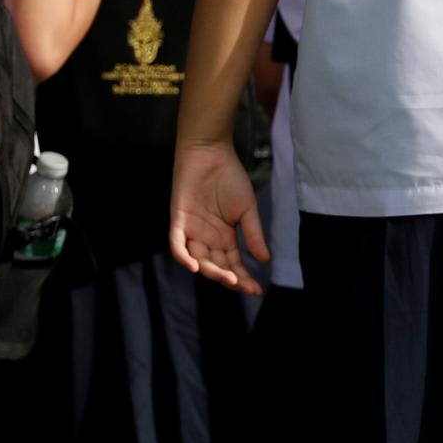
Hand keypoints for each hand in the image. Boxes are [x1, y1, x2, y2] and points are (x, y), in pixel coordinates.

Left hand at [170, 139, 265, 294]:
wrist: (211, 153)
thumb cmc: (230, 178)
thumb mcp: (247, 209)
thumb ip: (253, 234)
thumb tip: (265, 260)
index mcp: (225, 237)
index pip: (233, 265)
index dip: (244, 279)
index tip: (257, 290)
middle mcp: (207, 239)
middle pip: (216, 266)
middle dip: (229, 278)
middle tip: (241, 284)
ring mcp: (191, 231)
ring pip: (198, 259)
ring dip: (211, 271)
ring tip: (227, 278)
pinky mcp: (178, 220)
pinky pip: (177, 244)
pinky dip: (183, 256)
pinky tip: (194, 266)